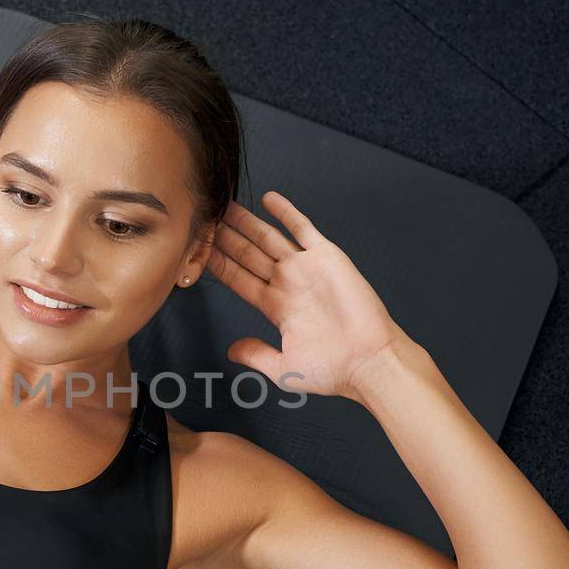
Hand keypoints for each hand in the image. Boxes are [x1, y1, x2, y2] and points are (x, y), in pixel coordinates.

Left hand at [206, 191, 408, 401]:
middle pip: (248, 254)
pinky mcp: (327, 257)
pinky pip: (302, 229)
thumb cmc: (333, 369)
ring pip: (269, 238)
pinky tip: (268, 199)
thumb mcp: (283, 368)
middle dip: (226, 238)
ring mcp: (305, 268)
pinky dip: (286, 212)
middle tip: (206, 220)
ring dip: (247, 222)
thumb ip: (255, 355)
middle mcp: (287, 284)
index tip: (200, 251)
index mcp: (276, 307)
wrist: (369, 361)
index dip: (218, 264)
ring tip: (226, 206)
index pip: (238, 279)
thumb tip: (232, 350)